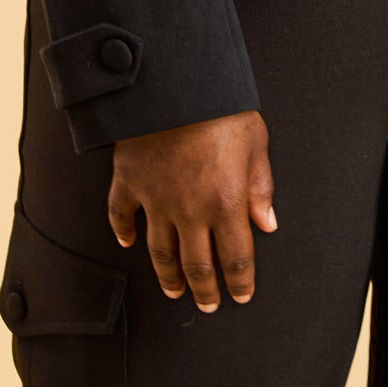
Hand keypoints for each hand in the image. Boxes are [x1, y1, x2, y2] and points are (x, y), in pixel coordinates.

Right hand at [108, 109, 276, 309]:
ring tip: (175, 290)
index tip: (241, 296)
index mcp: (226, 202)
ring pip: (160, 252)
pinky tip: (127, 243)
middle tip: (208, 304)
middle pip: (197, 265)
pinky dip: (123, 232)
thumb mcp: (255, 142)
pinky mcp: (129, 180)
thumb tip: (266, 223)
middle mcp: (190, 210)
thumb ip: (260, 186)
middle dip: (205, 290)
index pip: (235, 258)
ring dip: (168, 276)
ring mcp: (156, 198)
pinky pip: (121, 215)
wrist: (176, 81)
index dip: (239, 282)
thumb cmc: (222, 107)